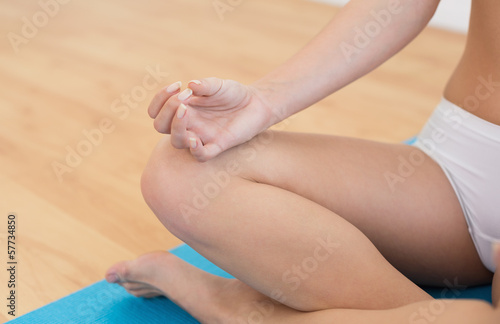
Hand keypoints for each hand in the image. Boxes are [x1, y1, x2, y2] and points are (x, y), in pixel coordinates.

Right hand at [148, 77, 272, 161]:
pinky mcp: (218, 145)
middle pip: (161, 126)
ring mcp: (202, 136)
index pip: (157, 111)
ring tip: (185, 111)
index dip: (159, 99)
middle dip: (166, 110)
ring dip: (176, 127)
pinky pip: (201, 156)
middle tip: (184, 97)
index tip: (177, 85)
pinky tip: (195, 140)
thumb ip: (205, 85)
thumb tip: (190, 85)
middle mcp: (189, 124)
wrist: (256, 104)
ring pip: (176, 142)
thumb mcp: (218, 85)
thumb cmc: (233, 94)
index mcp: (183, 109)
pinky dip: (195, 150)